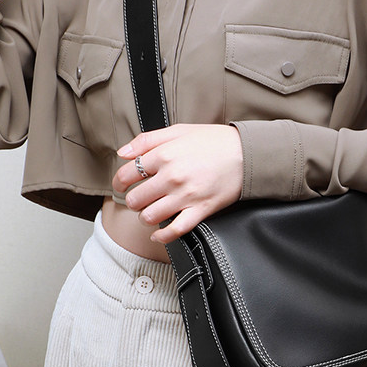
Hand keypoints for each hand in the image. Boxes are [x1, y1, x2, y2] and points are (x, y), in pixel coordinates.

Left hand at [113, 124, 243, 243]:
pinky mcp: (200, 210)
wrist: (246, 154)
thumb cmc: (215, 141)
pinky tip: (158, 234)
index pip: (127, 174)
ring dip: (145, 217)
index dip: (120, 181)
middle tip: (138, 199)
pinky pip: (175, 230)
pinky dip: (162, 236)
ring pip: (150, 216)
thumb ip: (147, 140)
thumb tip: (123, 152)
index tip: (122, 185)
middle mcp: (172, 177)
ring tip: (150, 212)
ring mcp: (185, 196)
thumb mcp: (179, 130)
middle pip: (135, 199)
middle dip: (133, 200)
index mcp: (164, 155)